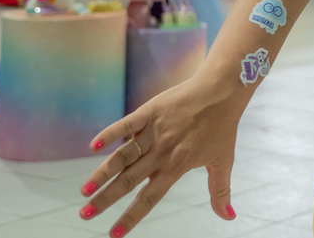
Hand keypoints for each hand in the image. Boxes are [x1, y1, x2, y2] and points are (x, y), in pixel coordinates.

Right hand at [78, 76, 242, 235]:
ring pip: (123, 156)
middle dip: (105, 199)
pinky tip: (94, 145)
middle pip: (128, 180)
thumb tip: (229, 217)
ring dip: (102, 173)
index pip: (149, 198)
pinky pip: (126, 124)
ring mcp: (154, 131)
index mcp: (176, 166)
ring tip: (84, 190)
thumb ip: (220, 191)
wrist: (223, 90)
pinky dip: (110, 133)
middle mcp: (162, 152)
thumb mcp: (223, 161)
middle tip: (85, 214)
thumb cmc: (223, 126)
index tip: (114, 234)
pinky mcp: (150, 111)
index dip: (131, 217)